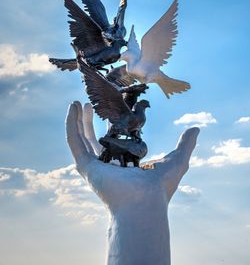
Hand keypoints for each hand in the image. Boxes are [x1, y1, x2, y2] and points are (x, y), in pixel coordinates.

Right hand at [66, 101, 199, 207]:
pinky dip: (71, 124)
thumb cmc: (160, 188)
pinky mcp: (85, 166)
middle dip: (91, 121)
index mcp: (124, 164)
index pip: (114, 141)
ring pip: (82, 138)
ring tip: (77, 103)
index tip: (111, 110)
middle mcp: (107, 165)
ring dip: (78, 121)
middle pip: (94, 138)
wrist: (145, 205)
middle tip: (92, 103)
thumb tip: (196, 129)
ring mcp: (94, 166)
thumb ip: (185, 144)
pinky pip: (74, 141)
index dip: (111, 125)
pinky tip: (72, 109)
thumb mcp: (177, 160)